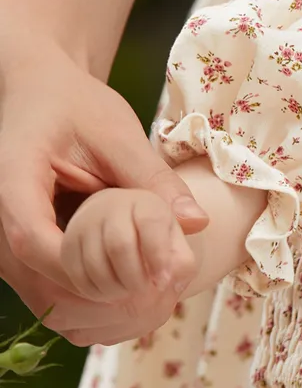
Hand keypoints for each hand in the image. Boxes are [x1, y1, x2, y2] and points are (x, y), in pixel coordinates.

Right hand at [0, 42, 207, 311]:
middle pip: (35, 272)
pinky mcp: (21, 245)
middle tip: (155, 292)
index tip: (136, 275)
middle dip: (96, 288)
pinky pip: (46, 280)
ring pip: (40, 285)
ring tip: (149, 289)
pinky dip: (87, 287)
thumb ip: (153, 179)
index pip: (32, 239)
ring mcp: (5, 234)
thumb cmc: (77, 105)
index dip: (82, 265)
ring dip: (93, 294)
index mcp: (13, 179)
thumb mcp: (119, 134)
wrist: (43, 93)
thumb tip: (196, 223)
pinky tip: (130, 281)